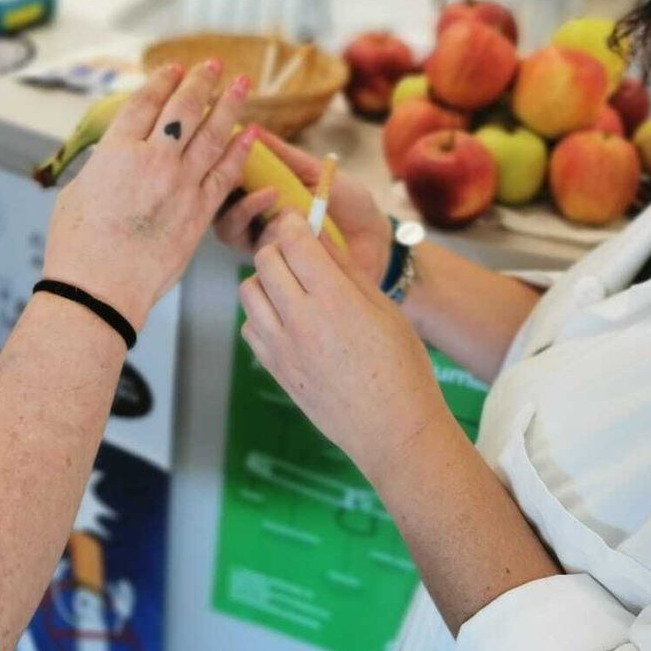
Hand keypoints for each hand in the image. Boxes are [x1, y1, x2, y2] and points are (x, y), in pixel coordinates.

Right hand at [43, 62, 254, 331]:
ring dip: (228, 105)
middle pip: (182, 110)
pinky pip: (226, 173)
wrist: (98, 290)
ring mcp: (179, 185)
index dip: (161, 81)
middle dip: (200, 82)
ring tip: (241, 85)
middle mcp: (151, 161)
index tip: (173, 68)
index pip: (144, 104)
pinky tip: (250, 133)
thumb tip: (112, 158)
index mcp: (115, 153)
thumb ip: (101, 169)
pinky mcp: (199, 213)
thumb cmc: (77, 247)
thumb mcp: (77, 193)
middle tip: (214, 66)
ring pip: (211, 134)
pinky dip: (239, 150)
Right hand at [214, 129, 392, 287]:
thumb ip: (284, 155)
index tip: (229, 152)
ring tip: (272, 195)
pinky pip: (259, 256)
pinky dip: (270, 236)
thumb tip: (254, 127)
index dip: (219, 171)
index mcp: (261, 198)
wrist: (376, 237)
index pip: (224, 187)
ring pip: (232, 234)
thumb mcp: (315, 172)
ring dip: (246, 211)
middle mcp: (256, 224)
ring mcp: (266, 247)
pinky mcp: (280, 269)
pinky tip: (288, 223)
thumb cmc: (348, 202)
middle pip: (219, 213)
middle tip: (241, 175)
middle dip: (227, 191)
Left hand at [239, 213, 452, 484]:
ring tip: (293, 287)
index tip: (298, 220)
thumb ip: (345, 267)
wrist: (393, 431)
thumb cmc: (402, 368)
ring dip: (266, 279)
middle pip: (265, 260)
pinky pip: (249, 325)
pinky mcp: (274, 369)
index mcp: (335, 300)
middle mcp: (301, 321)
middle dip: (279, 246)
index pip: (294, 241)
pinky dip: (262, 314)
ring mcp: (282, 348)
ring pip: (248, 291)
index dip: (293, 222)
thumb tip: (318, 231)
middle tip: (298, 252)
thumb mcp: (383, 309)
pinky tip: (289, 320)